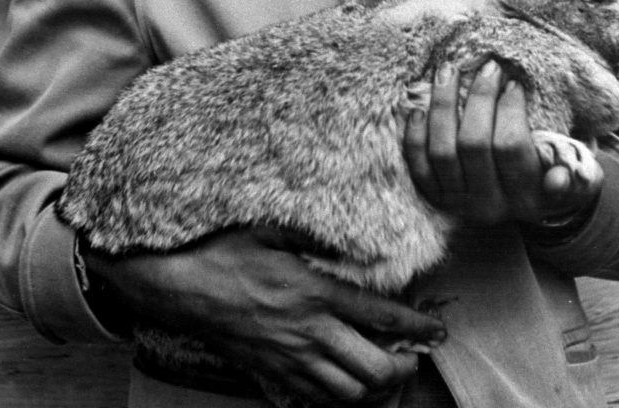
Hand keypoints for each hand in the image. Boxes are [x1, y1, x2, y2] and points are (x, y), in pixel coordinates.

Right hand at [83, 226, 445, 404]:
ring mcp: (289, 358)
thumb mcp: (272, 227)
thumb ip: (316, 234)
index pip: (380, 317)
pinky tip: (349, 386)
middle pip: (373, 367)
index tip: (438, 331)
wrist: (180, 286)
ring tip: (389, 373)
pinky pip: (316, 401)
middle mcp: (308, 331)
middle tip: (414, 354)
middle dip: (403, 366)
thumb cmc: (225, 250)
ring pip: (348, 393)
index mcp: (314, 291)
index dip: (417, 328)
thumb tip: (352, 238)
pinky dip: (341, 401)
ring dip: (376, 388)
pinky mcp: (272, 373)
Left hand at [402, 60, 602, 226]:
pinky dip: (415, 135)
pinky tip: (418, 107)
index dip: (510, 110)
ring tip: (449, 70)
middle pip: (473, 145)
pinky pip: (418, 164)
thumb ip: (576, 177)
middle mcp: (489, 205)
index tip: (514, 83)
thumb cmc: (554, 180)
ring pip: (441, 151)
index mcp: (525, 198)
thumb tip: (560, 178)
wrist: (528, 208)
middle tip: (487, 67)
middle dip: (479, 98)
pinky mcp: (435, 197)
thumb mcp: (578, 182)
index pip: (511, 147)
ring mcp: (458, 202)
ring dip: (442, 106)